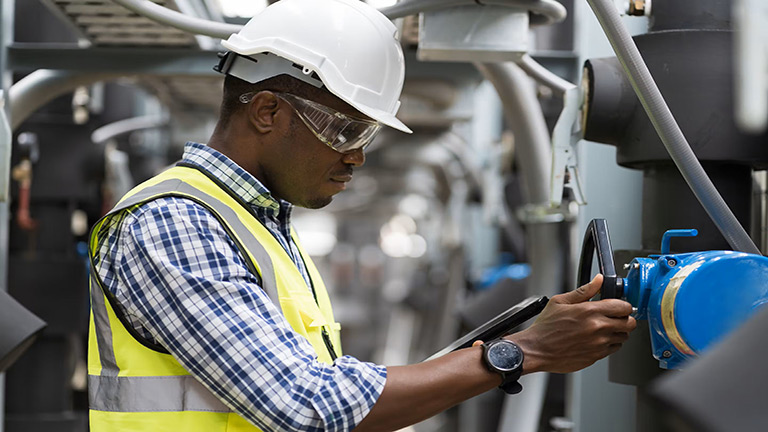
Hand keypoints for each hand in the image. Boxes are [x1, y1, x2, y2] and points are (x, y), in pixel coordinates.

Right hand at [505, 274, 636, 373]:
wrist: (537, 350)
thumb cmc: (546, 328)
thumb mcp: (560, 302)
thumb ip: (584, 290)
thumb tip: (598, 281)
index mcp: (590, 311)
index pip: (623, 306)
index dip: (623, 305)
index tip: (618, 305)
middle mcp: (598, 328)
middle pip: (629, 323)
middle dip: (624, 318)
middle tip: (615, 317)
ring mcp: (599, 343)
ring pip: (624, 337)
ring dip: (618, 331)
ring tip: (604, 328)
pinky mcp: (597, 356)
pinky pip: (614, 349)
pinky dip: (610, 343)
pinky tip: (598, 338)